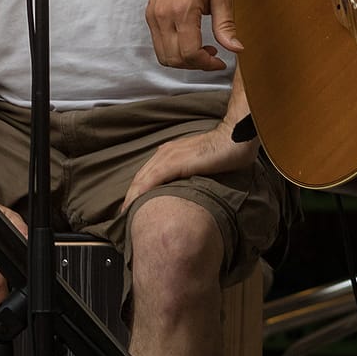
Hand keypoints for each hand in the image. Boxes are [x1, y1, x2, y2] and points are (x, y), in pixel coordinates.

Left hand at [119, 123, 258, 213]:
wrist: (233, 139)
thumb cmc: (224, 152)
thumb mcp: (201, 164)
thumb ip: (191, 174)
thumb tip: (187, 190)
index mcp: (170, 152)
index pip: (147, 174)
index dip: (137, 190)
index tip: (132, 206)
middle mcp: (165, 153)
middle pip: (140, 178)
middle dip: (130, 197)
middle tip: (123, 216)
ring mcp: (168, 156)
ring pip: (142, 179)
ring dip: (131, 198)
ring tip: (125, 215)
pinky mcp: (174, 162)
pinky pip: (151, 180)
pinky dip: (140, 193)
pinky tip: (134, 205)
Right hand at [146, 0, 241, 69]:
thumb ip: (226, 25)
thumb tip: (236, 49)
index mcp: (182, 11)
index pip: (189, 53)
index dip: (206, 64)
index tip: (221, 61)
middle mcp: (162, 16)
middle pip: (174, 59)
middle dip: (195, 64)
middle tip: (213, 56)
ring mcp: (153, 15)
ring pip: (163, 55)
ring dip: (183, 60)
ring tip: (203, 48)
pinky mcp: (150, 13)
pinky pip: (158, 43)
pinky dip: (173, 49)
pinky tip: (190, 39)